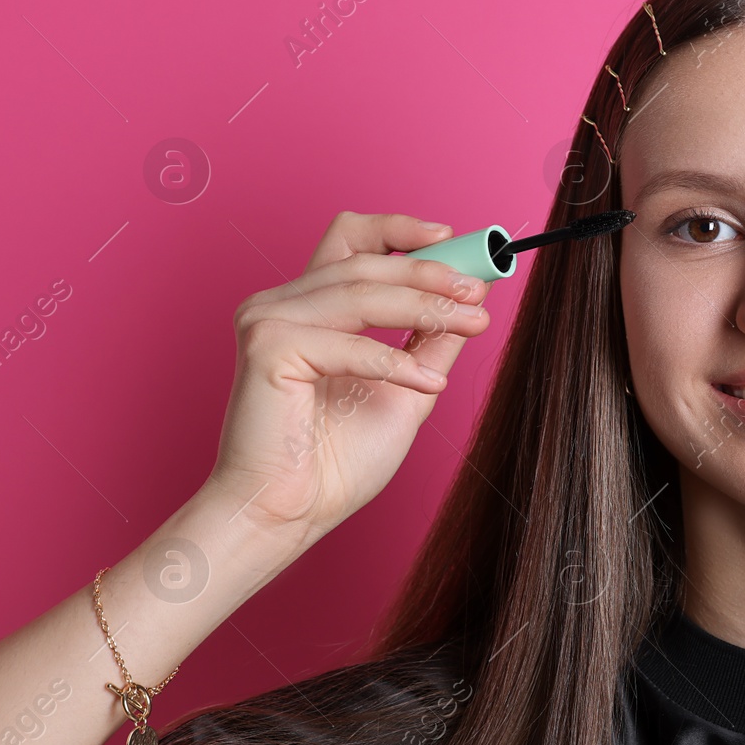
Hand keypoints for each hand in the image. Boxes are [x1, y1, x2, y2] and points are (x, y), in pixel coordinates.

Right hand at [203, 212, 493, 561]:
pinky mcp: (267, 350)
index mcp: (309, 306)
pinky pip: (349, 345)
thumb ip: (430, 344)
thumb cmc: (334, 462)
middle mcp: (282, 304)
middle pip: (366, 262)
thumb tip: (471, 298)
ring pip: (362, 293)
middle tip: (477, 291)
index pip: (350, 238)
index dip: (401, 230)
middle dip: (431, 273)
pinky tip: (431, 385)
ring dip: (426, 307)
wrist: (289, 513)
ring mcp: (268, 322)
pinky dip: (395, 363)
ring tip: (471, 324)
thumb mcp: (405, 390)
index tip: (452, 238)